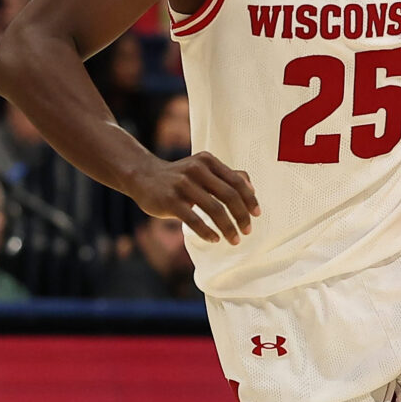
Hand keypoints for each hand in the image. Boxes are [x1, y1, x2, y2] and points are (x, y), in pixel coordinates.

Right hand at [133, 150, 259, 244]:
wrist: (143, 176)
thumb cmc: (179, 176)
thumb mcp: (202, 169)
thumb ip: (226, 176)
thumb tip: (252, 189)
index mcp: (208, 161)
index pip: (237, 181)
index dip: (250, 200)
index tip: (257, 215)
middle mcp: (197, 170)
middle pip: (229, 196)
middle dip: (242, 216)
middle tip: (247, 231)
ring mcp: (182, 185)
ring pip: (214, 209)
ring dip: (227, 227)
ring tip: (234, 240)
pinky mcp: (170, 200)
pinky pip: (194, 219)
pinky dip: (207, 231)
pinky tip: (214, 239)